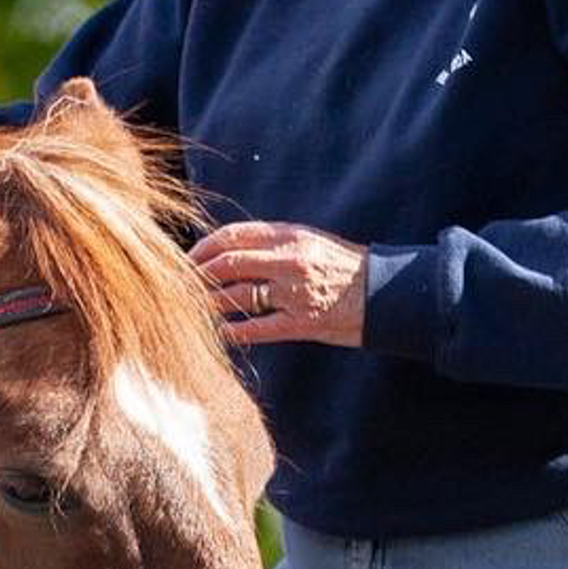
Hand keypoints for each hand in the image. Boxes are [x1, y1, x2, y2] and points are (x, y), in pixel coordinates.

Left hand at [190, 220, 368, 347]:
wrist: (387, 292)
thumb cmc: (344, 266)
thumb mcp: (310, 241)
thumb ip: (273, 242)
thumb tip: (228, 247)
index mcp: (290, 236)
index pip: (233, 235)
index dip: (203, 247)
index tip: (186, 258)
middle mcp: (290, 261)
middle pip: (227, 264)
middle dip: (198, 276)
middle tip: (180, 286)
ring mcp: (295, 292)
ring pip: (236, 297)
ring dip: (209, 304)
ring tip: (194, 309)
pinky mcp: (303, 322)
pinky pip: (256, 328)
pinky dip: (231, 331)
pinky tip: (217, 333)